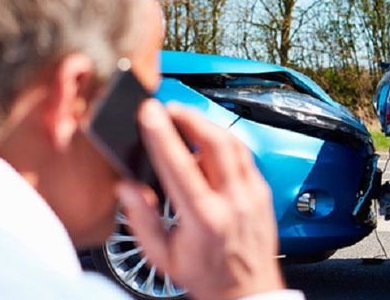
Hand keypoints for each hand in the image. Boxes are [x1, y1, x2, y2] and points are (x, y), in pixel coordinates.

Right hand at [117, 99, 283, 299]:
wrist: (248, 290)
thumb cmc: (206, 275)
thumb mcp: (163, 257)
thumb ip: (141, 220)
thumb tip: (126, 187)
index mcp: (204, 219)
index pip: (180, 165)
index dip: (162, 134)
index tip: (149, 112)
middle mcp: (233, 201)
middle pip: (215, 142)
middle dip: (189, 117)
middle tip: (169, 108)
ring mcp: (252, 194)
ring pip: (233, 143)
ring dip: (207, 124)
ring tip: (186, 119)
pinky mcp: (263, 191)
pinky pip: (245, 155)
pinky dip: (225, 141)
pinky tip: (209, 141)